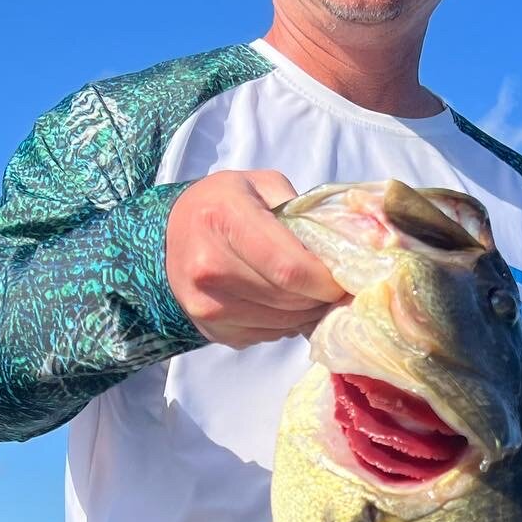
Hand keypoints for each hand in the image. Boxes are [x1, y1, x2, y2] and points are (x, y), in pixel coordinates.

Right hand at [166, 170, 345, 348]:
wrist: (170, 236)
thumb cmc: (224, 205)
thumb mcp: (261, 186)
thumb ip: (303, 212)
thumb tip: (351, 247)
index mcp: (224, 219)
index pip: (289, 268)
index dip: (326, 280)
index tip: (344, 277)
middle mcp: (208, 266)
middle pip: (288, 299)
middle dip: (321, 297)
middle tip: (334, 286)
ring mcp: (206, 304)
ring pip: (282, 323)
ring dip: (306, 313)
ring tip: (310, 293)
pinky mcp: (212, 330)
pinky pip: (267, 336)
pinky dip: (285, 324)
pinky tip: (283, 303)